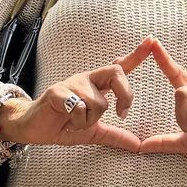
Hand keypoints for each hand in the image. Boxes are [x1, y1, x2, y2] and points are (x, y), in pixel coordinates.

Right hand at [0, 41, 150, 150]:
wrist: (33, 129)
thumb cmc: (62, 124)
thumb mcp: (94, 132)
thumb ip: (116, 136)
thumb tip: (138, 146)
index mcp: (96, 86)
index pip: (119, 67)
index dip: (136, 55)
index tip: (153, 41)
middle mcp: (86, 80)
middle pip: (115, 72)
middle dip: (125, 93)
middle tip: (122, 113)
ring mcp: (71, 84)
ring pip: (98, 102)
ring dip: (89, 120)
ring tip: (75, 122)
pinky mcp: (57, 92)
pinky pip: (79, 108)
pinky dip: (77, 121)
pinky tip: (66, 121)